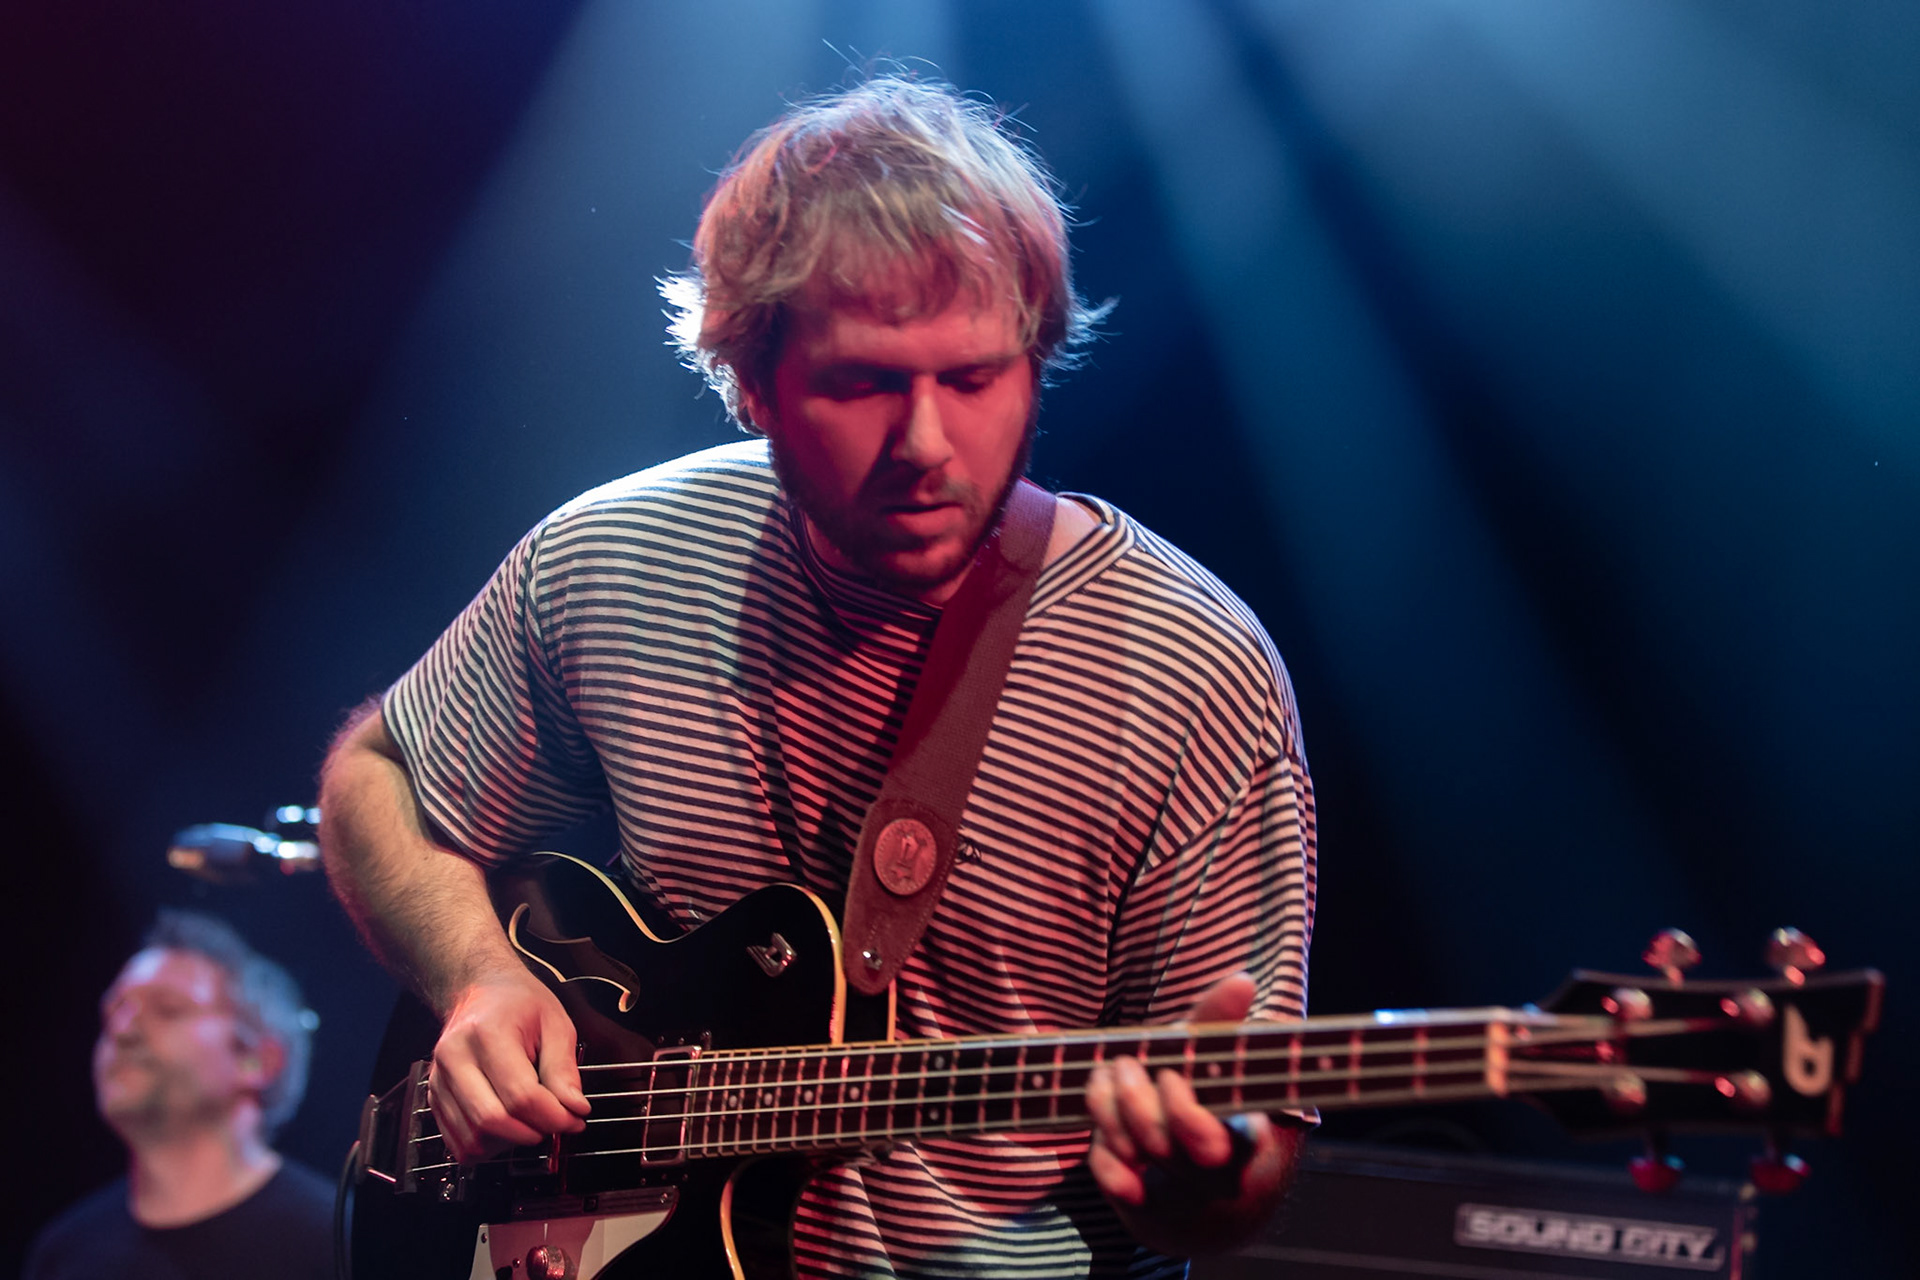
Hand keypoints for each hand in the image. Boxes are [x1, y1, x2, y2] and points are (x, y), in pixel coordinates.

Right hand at [429, 968, 589, 1162]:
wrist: (480, 990)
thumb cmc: (518, 1004)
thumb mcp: (555, 1024)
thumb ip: (564, 1068)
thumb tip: (574, 1108)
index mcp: (486, 1033)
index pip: (520, 1095)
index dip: (554, 1116)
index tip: (576, 1119)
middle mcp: (454, 1058)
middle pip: (492, 1120)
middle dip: (533, 1132)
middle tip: (557, 1124)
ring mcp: (438, 1080)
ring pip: (473, 1138)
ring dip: (510, 1143)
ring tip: (532, 1122)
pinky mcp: (433, 1098)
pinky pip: (458, 1143)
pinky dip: (488, 1147)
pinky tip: (508, 1129)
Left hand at [1084, 972, 1300, 1256]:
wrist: (1227, 1204)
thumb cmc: (1224, 1113)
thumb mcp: (1226, 1069)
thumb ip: (1224, 1024)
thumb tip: (1243, 977)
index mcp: (1247, 1144)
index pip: (1209, 1140)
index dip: (1180, 1109)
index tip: (1168, 1074)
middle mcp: (1215, 1182)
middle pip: (1161, 1146)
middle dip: (1132, 1100)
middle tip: (1123, 1064)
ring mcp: (1179, 1203)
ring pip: (1132, 1156)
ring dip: (1108, 1107)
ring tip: (1106, 1074)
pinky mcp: (1146, 1214)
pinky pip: (1112, 1179)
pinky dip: (1102, 1147)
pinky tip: (1106, 1120)